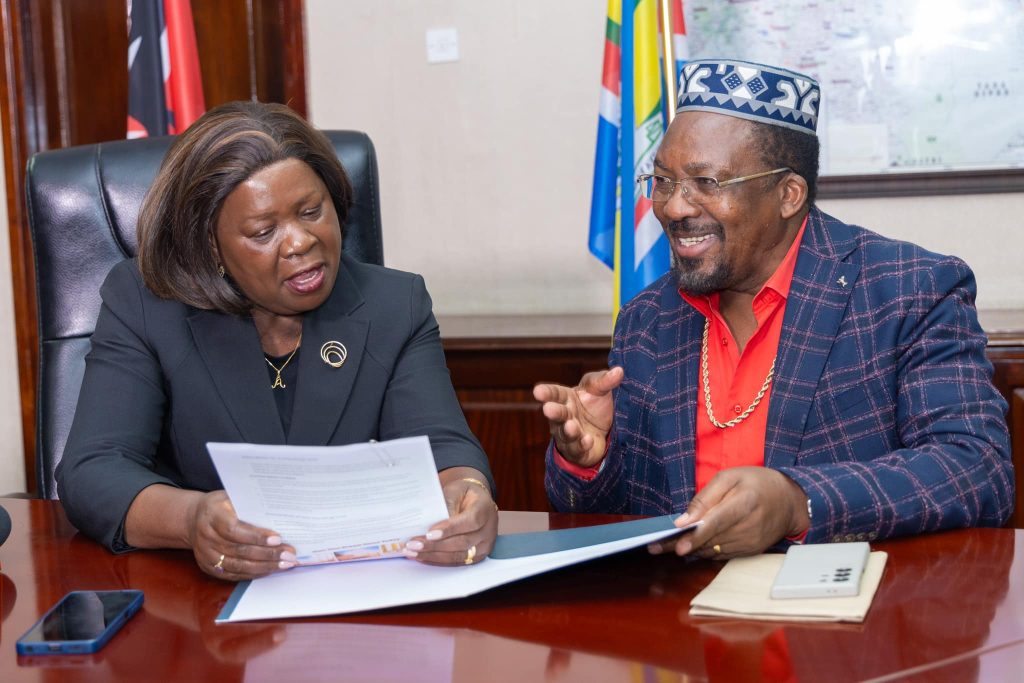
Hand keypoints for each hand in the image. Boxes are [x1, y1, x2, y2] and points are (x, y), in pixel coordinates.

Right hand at [188, 490, 297, 580]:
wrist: (192, 519)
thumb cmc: (219, 505)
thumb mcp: (230, 497)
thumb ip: (250, 505)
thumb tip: (280, 514)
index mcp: (212, 516)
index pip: (234, 530)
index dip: (257, 536)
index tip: (278, 539)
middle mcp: (206, 537)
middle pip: (240, 550)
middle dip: (268, 554)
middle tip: (290, 555)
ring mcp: (206, 555)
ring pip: (239, 566)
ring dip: (265, 567)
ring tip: (285, 564)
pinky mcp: (209, 568)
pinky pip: (234, 574)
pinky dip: (254, 573)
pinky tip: (270, 569)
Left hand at [404, 474, 497, 565]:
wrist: (475, 500)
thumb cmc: (462, 494)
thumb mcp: (454, 491)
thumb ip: (445, 506)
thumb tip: (428, 525)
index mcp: (485, 509)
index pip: (470, 521)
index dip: (450, 529)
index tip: (429, 533)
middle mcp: (489, 530)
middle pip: (463, 542)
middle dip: (435, 545)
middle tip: (413, 545)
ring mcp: (485, 545)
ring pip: (459, 555)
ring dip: (433, 556)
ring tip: (413, 553)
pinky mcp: (477, 556)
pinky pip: (457, 562)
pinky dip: (438, 560)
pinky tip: (422, 557)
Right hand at [532, 366, 622, 466]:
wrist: (602, 433)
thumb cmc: (593, 406)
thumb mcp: (598, 390)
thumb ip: (604, 381)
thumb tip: (619, 371)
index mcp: (565, 399)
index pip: (554, 394)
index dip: (546, 392)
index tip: (537, 391)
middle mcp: (563, 417)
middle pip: (557, 414)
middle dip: (553, 412)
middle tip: (548, 409)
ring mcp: (568, 435)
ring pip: (565, 433)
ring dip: (568, 430)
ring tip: (571, 426)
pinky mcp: (577, 451)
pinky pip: (577, 449)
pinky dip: (582, 445)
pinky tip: (588, 440)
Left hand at [647, 467, 809, 558]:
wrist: (790, 500)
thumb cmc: (756, 482)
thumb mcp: (730, 477)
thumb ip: (706, 497)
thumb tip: (684, 520)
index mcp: (745, 502)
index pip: (717, 523)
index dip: (696, 536)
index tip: (678, 546)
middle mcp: (749, 526)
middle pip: (710, 540)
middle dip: (682, 544)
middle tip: (655, 547)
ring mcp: (751, 542)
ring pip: (713, 550)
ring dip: (690, 549)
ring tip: (665, 546)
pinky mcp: (751, 551)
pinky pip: (721, 554)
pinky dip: (704, 549)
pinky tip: (691, 544)